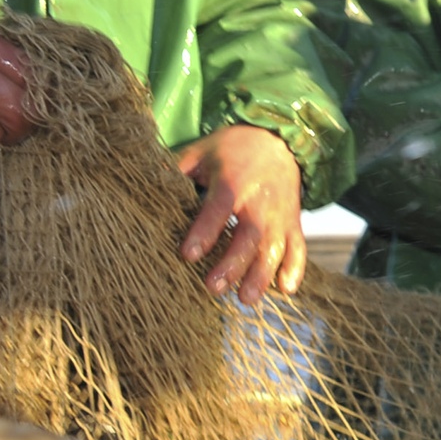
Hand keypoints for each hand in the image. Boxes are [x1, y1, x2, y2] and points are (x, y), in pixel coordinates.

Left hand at [172, 125, 305, 306]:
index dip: (205, 231)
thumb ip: (176, 171)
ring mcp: (280, 214)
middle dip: (233, 263)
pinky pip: (298, 248)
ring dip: (262, 274)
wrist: (277, 140)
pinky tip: (285, 290)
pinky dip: (295, 269)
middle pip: (250, 235)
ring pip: (274, 247)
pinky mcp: (293, 223)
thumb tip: (142, 187)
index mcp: (233, 181)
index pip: (219, 208)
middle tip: (213, 288)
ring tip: (246, 299)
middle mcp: (260, 200)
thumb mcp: (201, 152)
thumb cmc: (230, 150)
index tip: (188, 255)